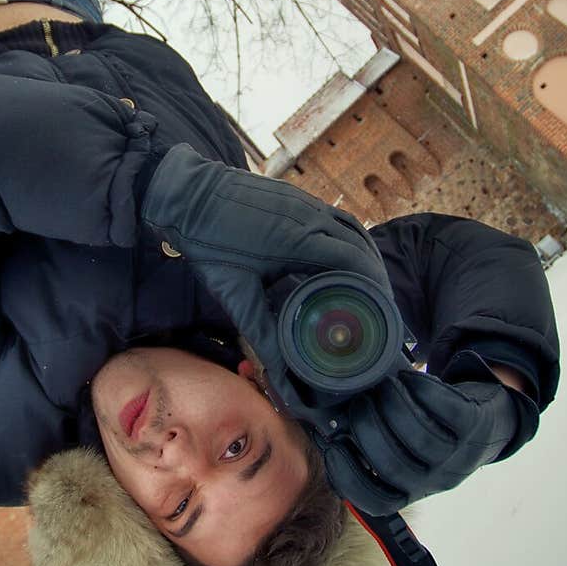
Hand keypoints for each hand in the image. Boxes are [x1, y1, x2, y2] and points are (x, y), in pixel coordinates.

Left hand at [141, 143, 397, 405]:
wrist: (184, 193)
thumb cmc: (208, 242)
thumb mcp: (235, 293)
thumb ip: (261, 331)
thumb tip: (279, 372)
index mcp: (300, 239)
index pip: (355, 262)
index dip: (374, 287)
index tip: (383, 311)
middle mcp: (309, 216)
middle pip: (359, 245)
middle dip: (375, 276)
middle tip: (381, 306)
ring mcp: (303, 202)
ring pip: (350, 228)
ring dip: (364, 255)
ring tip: (369, 285)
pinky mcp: (294, 197)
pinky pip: (333, 218)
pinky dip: (347, 239)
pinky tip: (341, 258)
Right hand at [327, 353, 539, 512]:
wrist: (492, 425)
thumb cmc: (434, 434)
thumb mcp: (408, 453)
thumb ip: (373, 448)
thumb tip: (328, 429)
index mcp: (412, 489)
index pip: (375, 501)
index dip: (348, 476)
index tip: (333, 446)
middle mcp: (435, 479)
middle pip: (393, 465)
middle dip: (366, 428)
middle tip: (358, 403)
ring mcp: (458, 453)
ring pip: (420, 436)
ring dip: (392, 406)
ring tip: (381, 387)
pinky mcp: (475, 424)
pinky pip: (446, 409)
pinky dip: (421, 389)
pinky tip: (407, 378)